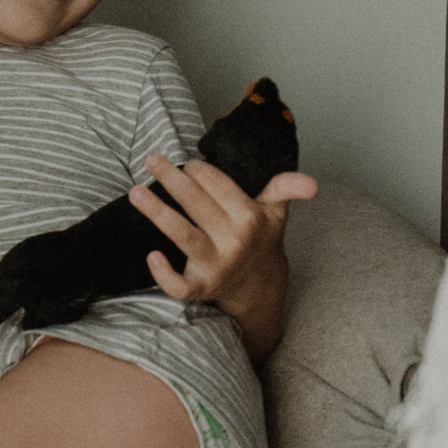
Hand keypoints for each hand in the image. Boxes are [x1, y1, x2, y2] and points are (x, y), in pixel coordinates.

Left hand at [128, 155, 317, 349]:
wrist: (258, 285)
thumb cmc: (259, 238)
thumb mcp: (276, 211)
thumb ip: (286, 188)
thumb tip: (311, 184)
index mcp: (250, 218)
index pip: (217, 184)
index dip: (199, 170)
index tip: (188, 164)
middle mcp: (233, 241)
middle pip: (196, 204)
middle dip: (172, 179)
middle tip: (152, 160)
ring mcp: (215, 265)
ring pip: (182, 235)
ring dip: (157, 212)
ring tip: (136, 192)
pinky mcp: (200, 288)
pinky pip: (179, 285)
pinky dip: (163, 274)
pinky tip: (151, 255)